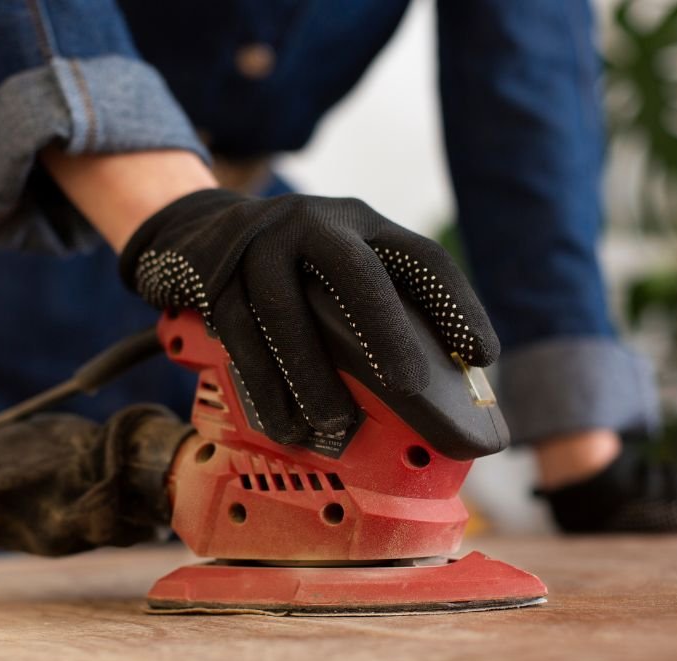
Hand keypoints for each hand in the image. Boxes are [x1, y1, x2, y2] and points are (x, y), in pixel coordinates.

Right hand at [120, 189, 499, 443]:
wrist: (196, 230)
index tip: (481, 356)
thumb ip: (376, 301)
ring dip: (311, 374)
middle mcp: (311, 223)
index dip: (455, 304)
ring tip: (334, 422)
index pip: (419, 257)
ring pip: (285, 310)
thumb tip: (428, 382)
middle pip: (352, 271)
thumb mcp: (336, 264)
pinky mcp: (214, 276)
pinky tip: (284, 421)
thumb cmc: (287, 264)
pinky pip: (240, 335)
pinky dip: (264, 385)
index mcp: (358, 223)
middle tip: (408, 386)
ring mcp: (257, 245)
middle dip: (384, 330)